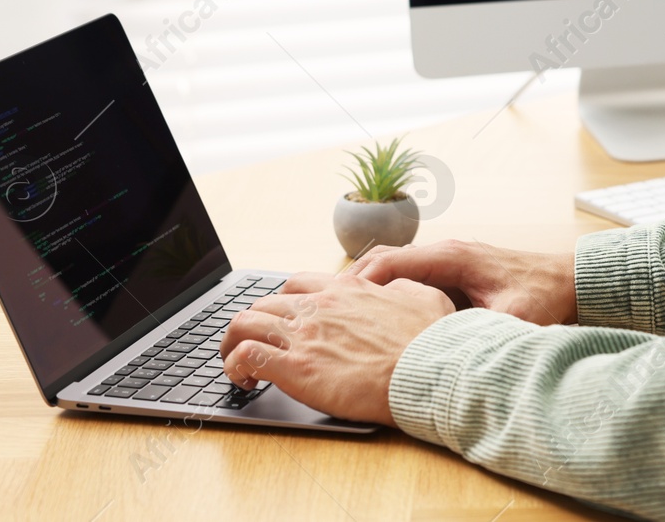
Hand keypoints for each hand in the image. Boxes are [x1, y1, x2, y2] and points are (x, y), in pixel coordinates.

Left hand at [218, 271, 453, 425]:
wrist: (427, 371)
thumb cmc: (431, 341)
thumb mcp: (423, 297)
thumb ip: (401, 288)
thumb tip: (395, 287)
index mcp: (347, 290)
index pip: (297, 283)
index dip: (284, 302)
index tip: (285, 321)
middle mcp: (319, 306)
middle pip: (264, 303)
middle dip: (254, 324)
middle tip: (257, 346)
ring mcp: (304, 335)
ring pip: (244, 324)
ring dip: (233, 342)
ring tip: (236, 364)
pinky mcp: (295, 368)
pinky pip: (245, 357)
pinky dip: (235, 367)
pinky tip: (244, 381)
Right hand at [347, 239, 577, 325]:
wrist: (570, 281)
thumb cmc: (546, 295)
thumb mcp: (517, 319)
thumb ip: (489, 332)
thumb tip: (465, 354)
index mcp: (454, 257)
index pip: (393, 261)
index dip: (362, 282)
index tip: (337, 302)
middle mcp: (446, 253)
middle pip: (385, 261)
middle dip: (353, 284)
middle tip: (325, 308)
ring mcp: (448, 261)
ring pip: (393, 267)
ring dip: (367, 287)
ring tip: (339, 313)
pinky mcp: (452, 272)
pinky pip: (407, 277)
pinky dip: (385, 291)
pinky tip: (373, 317)